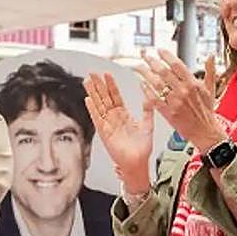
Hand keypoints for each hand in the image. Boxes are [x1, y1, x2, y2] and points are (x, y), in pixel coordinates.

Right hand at [83, 72, 154, 193]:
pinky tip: (88, 100)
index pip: (115, 96)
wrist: (138, 163)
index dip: (111, 85)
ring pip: (99, 105)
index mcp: (124, 116)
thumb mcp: (147, 125)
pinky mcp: (104, 133)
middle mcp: (114, 119)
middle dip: (98, 85)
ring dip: (93, 93)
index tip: (107, 74)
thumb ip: (147, 110)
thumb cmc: (142, 148)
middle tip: (93, 72)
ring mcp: (108, 125)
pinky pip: (97, 118)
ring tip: (87, 81)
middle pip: (104, 98)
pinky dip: (93, 109)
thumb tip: (149, 96)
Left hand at [140, 51, 223, 152]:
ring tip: (139, 67)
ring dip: (145, 73)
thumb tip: (211, 56)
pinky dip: (146, 90)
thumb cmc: (207, 112)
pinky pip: (153, 98)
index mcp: (193, 83)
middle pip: (163, 71)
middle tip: (144, 56)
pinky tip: (142, 84)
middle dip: (151, 61)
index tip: (159, 51)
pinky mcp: (167, 112)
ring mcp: (174, 101)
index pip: (176, 64)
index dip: (166, 55)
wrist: (205, 131)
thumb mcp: (211, 89)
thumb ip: (210, 70)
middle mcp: (183, 91)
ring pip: (156, 83)